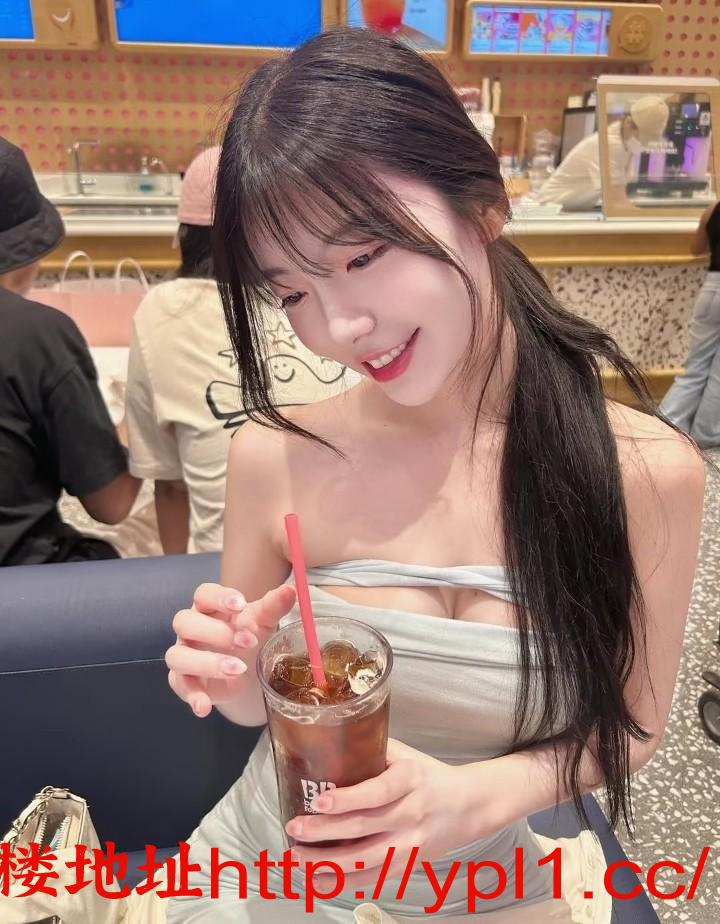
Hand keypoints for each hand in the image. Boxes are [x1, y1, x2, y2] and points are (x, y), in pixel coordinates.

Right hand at [166, 581, 295, 717]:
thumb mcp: (263, 621)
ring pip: (178, 655)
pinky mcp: (183, 680)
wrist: (245, 669)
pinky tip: (205, 707)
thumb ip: (273, 606)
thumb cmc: (248, 635)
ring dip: (206, 663)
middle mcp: (190, 628)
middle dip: (216, 632)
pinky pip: (180, 686)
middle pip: (185, 622)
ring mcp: (183, 654)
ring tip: (238, 669)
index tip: (240, 605)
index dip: (218, 597)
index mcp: (208, 607)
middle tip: (248, 642)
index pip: (203, 594)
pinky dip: (193, 696)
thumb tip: (290, 591)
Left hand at [287, 739, 505, 888]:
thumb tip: (330, 739)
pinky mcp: (408, 865)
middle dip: (324, 832)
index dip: (348, 798)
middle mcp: (411, 814)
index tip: (320, 800)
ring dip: (327, 864)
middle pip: (364, 829)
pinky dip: (343, 884)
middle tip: (294, 830)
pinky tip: (318, 881)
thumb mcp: (407, 754)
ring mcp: (410, 844)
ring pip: (364, 861)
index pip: (378, 792)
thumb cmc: (430, 776)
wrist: (470, 806)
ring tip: (297, 859)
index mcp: (411, 780)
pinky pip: (372, 880)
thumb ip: (373, 748)